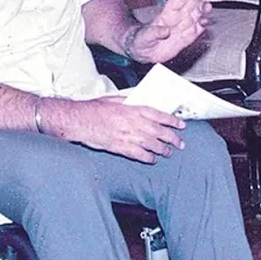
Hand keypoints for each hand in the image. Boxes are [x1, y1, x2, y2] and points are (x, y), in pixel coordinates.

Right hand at [40, 97, 186, 163]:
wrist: (78, 120)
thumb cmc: (94, 109)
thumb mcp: (115, 99)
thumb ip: (130, 103)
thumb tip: (142, 104)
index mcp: (134, 109)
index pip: (160, 115)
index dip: (173, 121)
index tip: (181, 125)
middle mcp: (134, 123)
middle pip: (160, 132)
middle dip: (173, 138)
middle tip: (180, 143)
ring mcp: (128, 136)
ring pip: (153, 145)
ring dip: (163, 149)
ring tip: (169, 152)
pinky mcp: (121, 147)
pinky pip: (140, 155)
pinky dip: (148, 158)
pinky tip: (153, 159)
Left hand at [128, 0, 214, 63]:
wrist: (146, 52)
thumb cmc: (143, 40)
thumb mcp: (145, 36)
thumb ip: (155, 32)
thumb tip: (165, 31)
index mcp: (167, 13)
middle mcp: (178, 17)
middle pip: (192, 2)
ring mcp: (184, 26)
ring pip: (197, 13)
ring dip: (204, 9)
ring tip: (208, 7)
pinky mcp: (188, 36)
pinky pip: (199, 29)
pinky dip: (203, 24)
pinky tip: (206, 22)